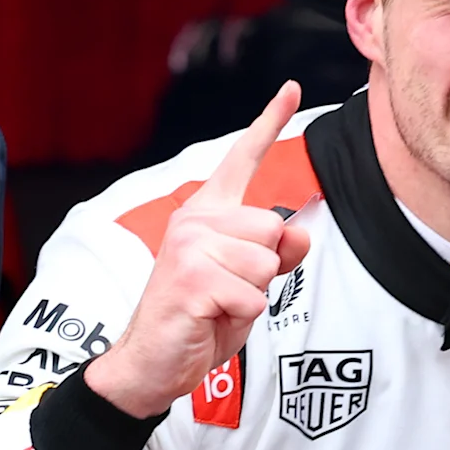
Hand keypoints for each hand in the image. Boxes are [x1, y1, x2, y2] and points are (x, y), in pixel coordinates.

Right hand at [85, 84, 312, 420]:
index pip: (242, 160)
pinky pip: (252, 295)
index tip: (290, 88)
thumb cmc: (198, 320)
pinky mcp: (191, 278)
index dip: (268, 123)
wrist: (150, 362)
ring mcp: (189, 246)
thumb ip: (276, 254)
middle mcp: (195, 220)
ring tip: (217, 305)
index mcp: (207, 213)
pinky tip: (209, 318)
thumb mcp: (246, 284)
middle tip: (227, 291)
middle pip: (272, 227)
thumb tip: (299, 231)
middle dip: (264, 269)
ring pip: (266, 262)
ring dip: (252, 295)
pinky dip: (240, 316)